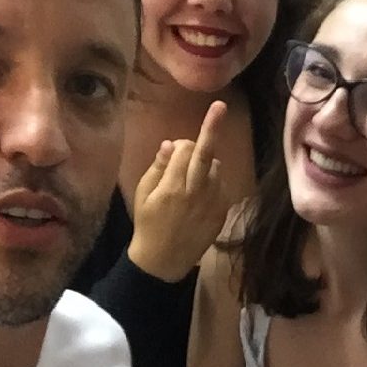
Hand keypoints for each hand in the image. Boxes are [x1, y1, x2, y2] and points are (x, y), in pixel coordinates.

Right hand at [128, 102, 230, 281]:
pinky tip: (199, 195)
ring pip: (215, 167)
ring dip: (205, 164)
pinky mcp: (222, 211)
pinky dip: (212, 182)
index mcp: (172, 186)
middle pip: (206, 152)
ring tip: (190, 180)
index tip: (176, 145)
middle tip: (220, 106)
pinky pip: (221, 185)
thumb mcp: (143, 195)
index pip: (184, 150)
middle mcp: (196, 191)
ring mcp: (212, 202)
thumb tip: (170, 144)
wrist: (163, 260)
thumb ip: (158, 168)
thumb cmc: (148, 224)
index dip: (180, 145)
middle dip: (212, 126)